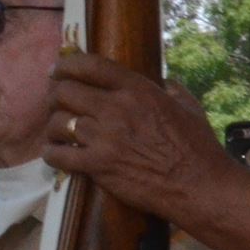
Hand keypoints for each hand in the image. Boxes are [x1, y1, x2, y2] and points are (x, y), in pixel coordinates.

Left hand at [44, 54, 232, 219]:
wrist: (198, 186)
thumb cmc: (198, 146)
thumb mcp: (188, 106)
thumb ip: (171, 89)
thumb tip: (164, 81)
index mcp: (138, 89)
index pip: (91, 66)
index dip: (67, 64)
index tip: (57, 69)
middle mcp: (116, 109)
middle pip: (66, 91)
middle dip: (55, 95)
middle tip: (55, 103)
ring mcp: (104, 138)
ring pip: (58, 122)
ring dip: (52, 126)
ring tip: (56, 131)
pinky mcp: (98, 166)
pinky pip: (59, 155)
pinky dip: (52, 153)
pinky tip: (54, 153)